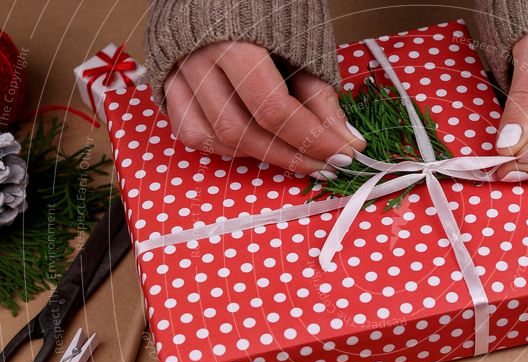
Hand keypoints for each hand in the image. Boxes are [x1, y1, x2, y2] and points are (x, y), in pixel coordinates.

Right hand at [163, 41, 365, 179]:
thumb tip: (343, 138)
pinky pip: (193, 134)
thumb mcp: (302, 41)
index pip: (274, 110)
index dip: (312, 140)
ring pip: (217, 138)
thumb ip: (318, 91)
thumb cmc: (267, 7)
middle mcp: (200, 59)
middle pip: (243, 131)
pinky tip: (257, 144)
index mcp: (235, 40)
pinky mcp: (169, 85)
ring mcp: (179, 75)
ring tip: (297, 154)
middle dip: (292, 156)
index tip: (344, 153)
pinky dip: (227, 148)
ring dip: (262, 155)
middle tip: (326, 165)